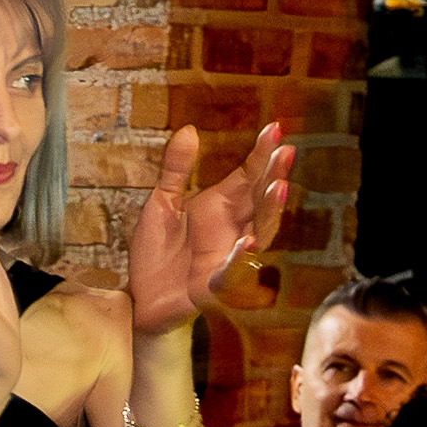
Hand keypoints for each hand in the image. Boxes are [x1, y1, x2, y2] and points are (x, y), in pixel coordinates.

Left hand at [121, 119, 297, 339]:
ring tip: (278, 187)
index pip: (249, 175)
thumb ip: (176, 169)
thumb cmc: (157, 251)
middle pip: (261, 200)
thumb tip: (188, 130)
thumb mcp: (162, 202)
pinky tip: (248, 241)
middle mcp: (233, 228)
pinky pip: (233, 270)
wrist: (141, 297)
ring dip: (269, 211)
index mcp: (221, 206)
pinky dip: (240, 258)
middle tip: (286, 151)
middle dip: (274, 176)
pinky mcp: (216, 284)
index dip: (263, 154)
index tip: (276, 128)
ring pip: (259, 231)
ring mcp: (229, 255)